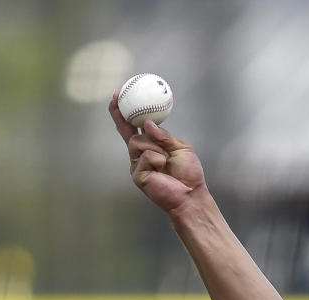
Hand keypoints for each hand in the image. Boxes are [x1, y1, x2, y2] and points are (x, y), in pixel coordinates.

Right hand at [109, 95, 204, 211]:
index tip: (118, 96)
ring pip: (138, 143)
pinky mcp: (137, 175)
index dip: (123, 113)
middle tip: (118, 97)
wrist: (190, 194)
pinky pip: (144, 157)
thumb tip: (147, 123)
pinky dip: (156, 160)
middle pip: (130, 133)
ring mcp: (137, 165)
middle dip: (125, 118)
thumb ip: (165, 135)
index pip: (133, 128)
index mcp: (150, 146)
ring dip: (155, 148)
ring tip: (166, 161)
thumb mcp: (180, 147)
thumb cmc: (188, 174)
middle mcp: (140, 155)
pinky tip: (162, 169)